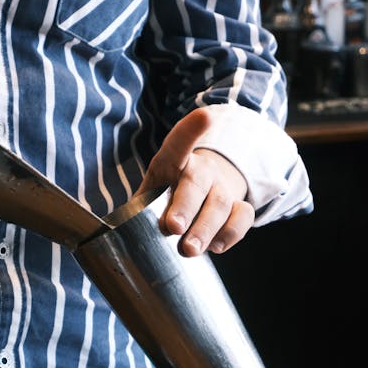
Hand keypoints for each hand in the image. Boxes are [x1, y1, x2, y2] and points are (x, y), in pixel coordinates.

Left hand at [136, 107, 254, 255]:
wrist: (202, 194)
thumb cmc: (167, 197)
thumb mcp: (149, 194)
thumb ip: (140, 209)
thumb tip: (125, 230)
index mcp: (172, 162)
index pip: (179, 145)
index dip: (190, 130)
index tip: (205, 117)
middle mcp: (200, 170)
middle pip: (196, 182)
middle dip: (185, 206)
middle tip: (172, 227)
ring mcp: (221, 188)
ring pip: (220, 203)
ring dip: (204, 229)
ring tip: (188, 249)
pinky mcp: (239, 206)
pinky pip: (242, 217)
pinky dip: (230, 234)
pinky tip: (215, 246)